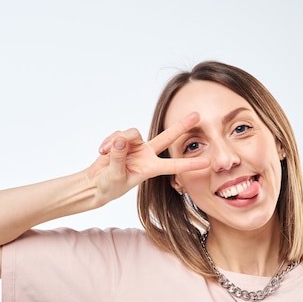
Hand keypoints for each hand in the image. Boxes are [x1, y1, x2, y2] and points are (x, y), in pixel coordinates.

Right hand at [86, 113, 208, 204]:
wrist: (95, 183)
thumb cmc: (108, 186)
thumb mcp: (114, 176)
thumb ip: (119, 158)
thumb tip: (122, 140)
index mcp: (150, 169)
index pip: (173, 166)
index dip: (189, 164)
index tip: (207, 163)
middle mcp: (146, 155)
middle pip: (167, 137)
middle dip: (181, 126)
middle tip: (198, 115)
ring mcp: (135, 146)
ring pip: (133, 133)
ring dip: (118, 141)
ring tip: (107, 153)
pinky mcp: (123, 140)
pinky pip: (118, 134)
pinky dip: (109, 141)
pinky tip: (103, 151)